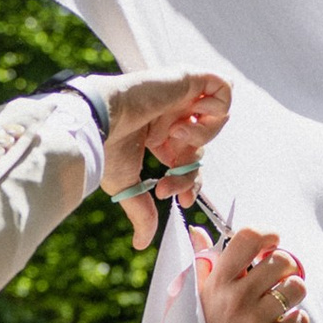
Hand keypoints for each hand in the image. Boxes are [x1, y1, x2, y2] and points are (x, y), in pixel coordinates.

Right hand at [78, 69, 231, 247]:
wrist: (99, 119)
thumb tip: (142, 244)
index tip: (180, 199)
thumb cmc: (105, 148)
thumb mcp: (126, 186)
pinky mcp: (190, 78)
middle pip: (203, 146)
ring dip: (202, 136)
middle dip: (191, 169)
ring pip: (217, 119)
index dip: (190, 181)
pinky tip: (187, 119)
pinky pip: (224, 90)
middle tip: (169, 180)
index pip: (189, 159)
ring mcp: (182, 97)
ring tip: (176, 136)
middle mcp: (172, 115)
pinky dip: (214, 109)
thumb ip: (142, 212)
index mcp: (158, 136)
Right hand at [192, 226, 307, 322]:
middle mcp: (236, 298)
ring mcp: (255, 321)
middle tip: (278, 279)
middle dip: (286, 266)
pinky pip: (301, 319)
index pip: (248, 237)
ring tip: (281, 304)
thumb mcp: (190, 298)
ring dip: (294, 293)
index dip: (267, 235)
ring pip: (297, 287)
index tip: (270, 244)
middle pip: (281, 259)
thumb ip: (199, 263)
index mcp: (216, 282)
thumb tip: (197, 230)